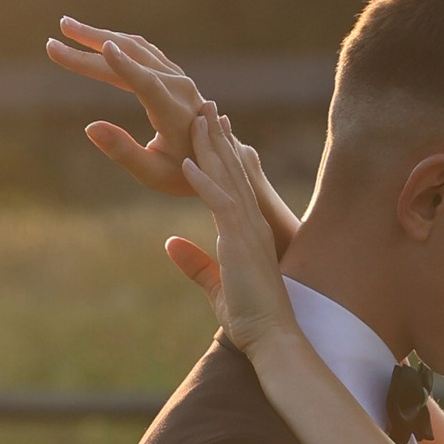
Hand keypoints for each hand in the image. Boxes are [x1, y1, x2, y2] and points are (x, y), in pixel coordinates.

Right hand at [48, 20, 296, 253]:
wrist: (219, 158)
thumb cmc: (185, 172)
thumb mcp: (153, 174)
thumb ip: (123, 152)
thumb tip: (90, 127)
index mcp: (174, 112)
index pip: (146, 83)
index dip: (125, 66)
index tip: (105, 47)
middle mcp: (178, 87)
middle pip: (133, 57)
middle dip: (91, 46)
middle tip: (54, 39)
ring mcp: (178, 77)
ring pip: (136, 47)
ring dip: (100, 35)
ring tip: (68, 27)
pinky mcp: (173, 74)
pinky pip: (142, 50)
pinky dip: (116, 41)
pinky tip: (97, 39)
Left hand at [175, 108, 300, 355]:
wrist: (273, 338)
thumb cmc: (251, 318)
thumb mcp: (217, 285)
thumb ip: (195, 263)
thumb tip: (171, 242)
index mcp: (249, 231)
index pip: (236, 183)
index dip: (224, 154)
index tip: (215, 129)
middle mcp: (252, 223)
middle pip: (233, 170)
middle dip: (218, 137)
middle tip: (208, 105)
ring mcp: (248, 230)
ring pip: (228, 178)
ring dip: (211, 146)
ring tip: (199, 116)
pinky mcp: (240, 242)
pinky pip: (220, 203)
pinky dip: (204, 181)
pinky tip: (189, 161)